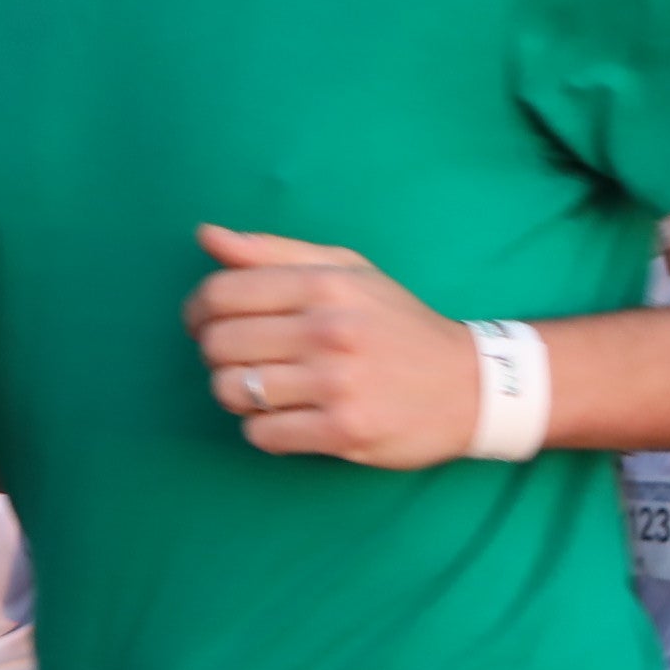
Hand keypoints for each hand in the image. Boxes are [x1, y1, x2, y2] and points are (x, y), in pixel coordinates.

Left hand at [182, 226, 475, 467]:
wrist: (472, 385)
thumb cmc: (396, 324)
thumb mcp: (347, 272)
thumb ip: (273, 253)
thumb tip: (206, 235)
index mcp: (327, 285)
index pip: (221, 294)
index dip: (197, 311)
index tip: (204, 323)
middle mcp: (330, 330)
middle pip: (218, 345)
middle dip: (215, 355)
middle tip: (240, 358)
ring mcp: (338, 383)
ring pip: (232, 391)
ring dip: (236, 394)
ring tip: (265, 388)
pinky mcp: (344, 430)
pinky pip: (262, 434)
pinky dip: (263, 429)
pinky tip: (289, 416)